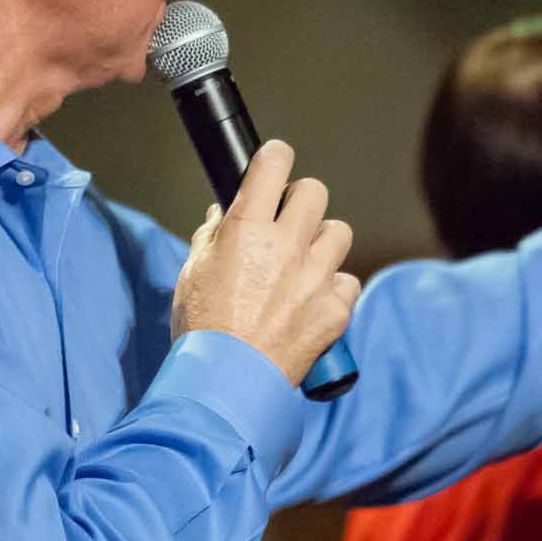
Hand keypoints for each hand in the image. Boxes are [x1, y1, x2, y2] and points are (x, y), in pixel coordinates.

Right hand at [171, 140, 360, 383]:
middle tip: (288, 221)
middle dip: (301, 201)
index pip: (273, 164)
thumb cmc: (203, 331)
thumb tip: (223, 215)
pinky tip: (313, 300)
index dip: (275, 157)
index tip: (275, 162)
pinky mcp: (334, 309)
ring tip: (304, 263)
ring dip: (323, 242)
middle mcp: (285, 245)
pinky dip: (334, 288)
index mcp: (246, 229)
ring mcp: (314, 277)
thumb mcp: (193, 272)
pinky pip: (348, 281)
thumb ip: (212, 237)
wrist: (226, 384)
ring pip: (339, 231)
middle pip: (314, 191)